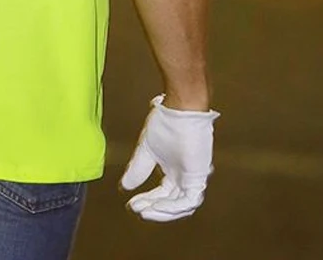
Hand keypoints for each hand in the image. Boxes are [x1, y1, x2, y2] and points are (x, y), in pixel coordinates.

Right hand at [120, 94, 218, 221]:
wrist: (180, 110)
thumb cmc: (167, 122)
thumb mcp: (146, 150)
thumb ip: (137, 169)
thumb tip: (124, 186)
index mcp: (173, 168)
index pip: (162, 193)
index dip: (147, 201)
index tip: (132, 205)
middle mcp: (183, 175)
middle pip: (170, 201)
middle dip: (153, 208)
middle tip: (137, 210)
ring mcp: (192, 176)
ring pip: (180, 205)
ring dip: (162, 211)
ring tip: (145, 212)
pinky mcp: (198, 176)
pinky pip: (189, 201)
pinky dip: (173, 207)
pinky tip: (157, 207)